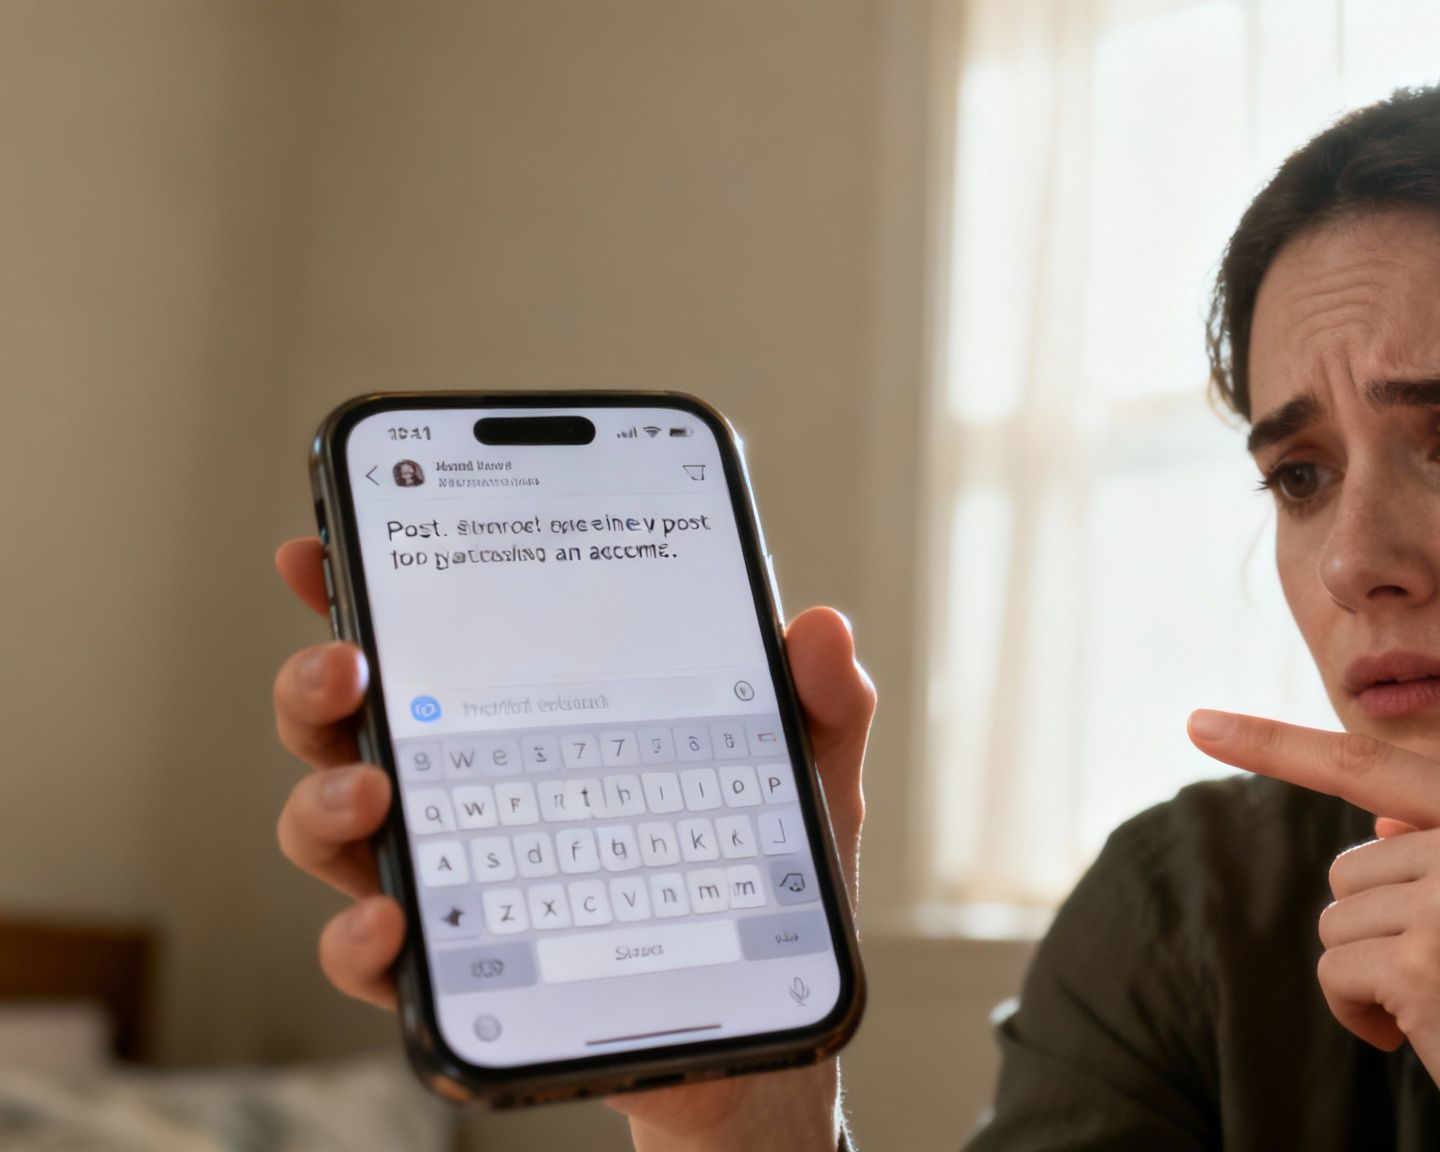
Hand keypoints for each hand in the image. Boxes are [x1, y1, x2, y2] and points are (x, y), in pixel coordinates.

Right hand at [272, 537, 873, 1149]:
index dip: (363, 589)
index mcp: (530, 720)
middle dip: (318, 684)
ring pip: (334, 828)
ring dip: (324, 801)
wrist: (757, 1020)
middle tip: (348, 664)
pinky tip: (393, 918)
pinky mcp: (460, 972)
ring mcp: (453, 881)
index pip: (433, 640)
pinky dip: (360, 939)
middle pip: (350, 724)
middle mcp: (469, 793)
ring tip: (372, 789)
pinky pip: (375, 959)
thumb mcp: (801, 780)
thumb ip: (817, 703)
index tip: (319, 549)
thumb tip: (823, 628)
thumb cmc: (757, 879)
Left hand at [1186, 710, 1439, 1151]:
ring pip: (1335, 923)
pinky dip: (1359, 1015)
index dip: (1275, 744)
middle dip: (1376, 934)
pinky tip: (1421, 1040)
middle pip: (1349, 869)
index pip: (1370, 763)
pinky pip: (1334, 974)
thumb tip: (1378, 818)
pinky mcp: (1427, 964)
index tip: (1199, 722)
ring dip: (1368, 978)